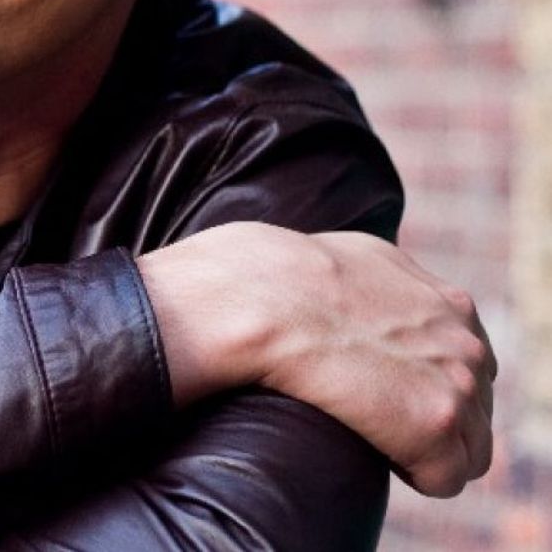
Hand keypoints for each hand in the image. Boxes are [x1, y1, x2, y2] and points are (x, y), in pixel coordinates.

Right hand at [139, 222, 495, 496]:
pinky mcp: (436, 420)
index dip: (419, 383)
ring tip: (372, 441)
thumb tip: (352, 290)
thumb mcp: (350, 257)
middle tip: (370, 417)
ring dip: (426, 451)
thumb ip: (378, 280)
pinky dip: (415, 476)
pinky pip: (446, 476)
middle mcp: (463, 339)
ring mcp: (457, 379)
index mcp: (447, 304)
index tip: (376, 390)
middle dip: (427, 415)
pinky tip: (376, 458)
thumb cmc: (279, 279)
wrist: (259, 297)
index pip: (464, 363)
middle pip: (473, 406)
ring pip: (469, 447)